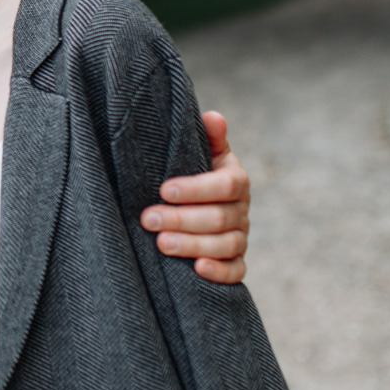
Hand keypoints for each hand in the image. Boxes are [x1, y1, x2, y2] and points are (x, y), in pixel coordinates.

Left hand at [142, 111, 250, 283]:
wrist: (200, 204)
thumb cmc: (194, 173)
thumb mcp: (202, 153)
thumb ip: (208, 137)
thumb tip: (213, 117)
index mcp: (235, 180)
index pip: (225, 185)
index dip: (196, 189)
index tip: (164, 190)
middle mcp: (241, 210)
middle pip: (219, 218)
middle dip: (182, 219)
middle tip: (148, 218)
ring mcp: (240, 237)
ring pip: (225, 245)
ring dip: (193, 245)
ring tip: (161, 244)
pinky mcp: (235, 261)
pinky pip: (236, 271)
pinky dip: (220, 272)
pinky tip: (197, 269)